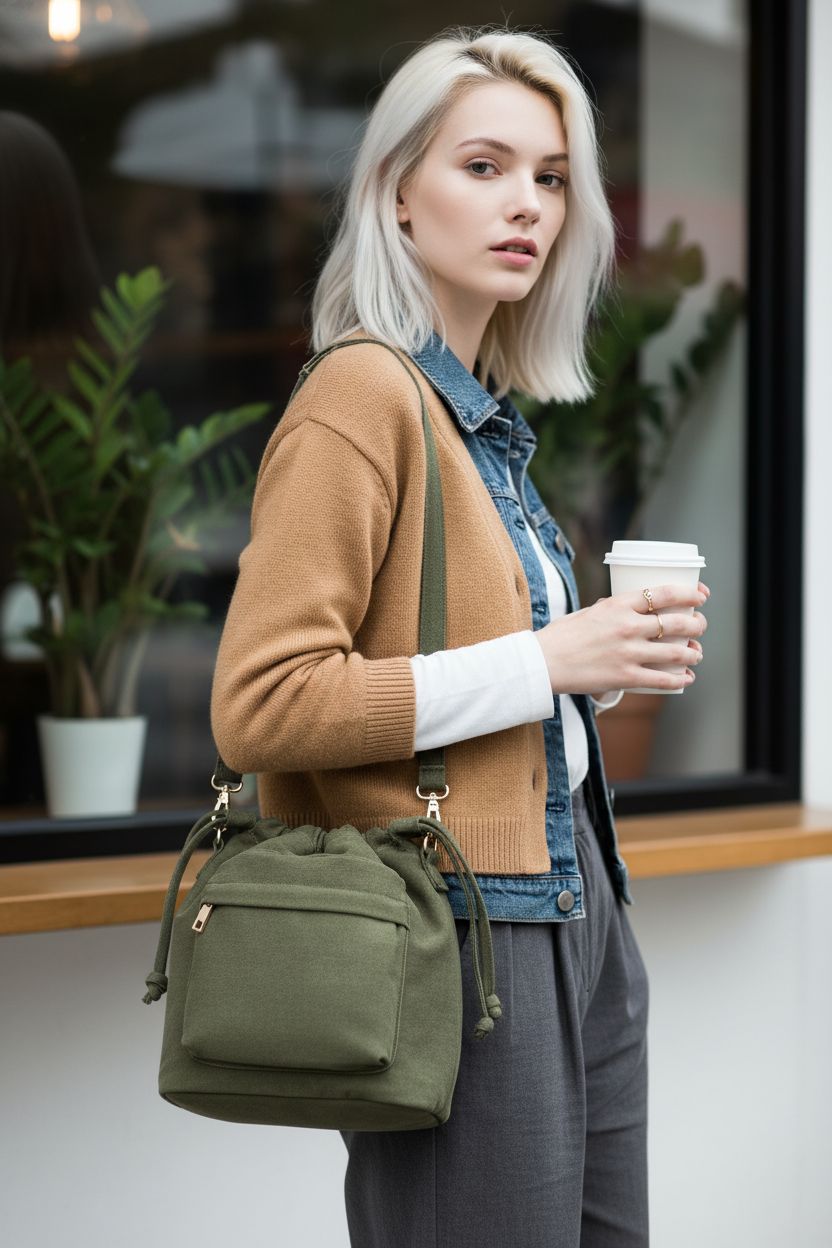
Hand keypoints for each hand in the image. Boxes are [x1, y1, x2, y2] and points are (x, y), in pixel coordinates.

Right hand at [535, 581, 709, 694]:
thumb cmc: (560, 636)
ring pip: (676, 651)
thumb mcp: (586, 612)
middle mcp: (627, 626)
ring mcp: (628, 653)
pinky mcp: (626, 676)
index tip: (700, 596)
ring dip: (693, 652)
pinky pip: (662, 679)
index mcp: (617, 605)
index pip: (663, 593)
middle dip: (697, 624)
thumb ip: (609, 610)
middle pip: (676, 622)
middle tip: (699, 626)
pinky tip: (686, 678)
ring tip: (696, 653)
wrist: (543, 663)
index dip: (689, 594)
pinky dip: (679, 679)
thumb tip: (625, 610)